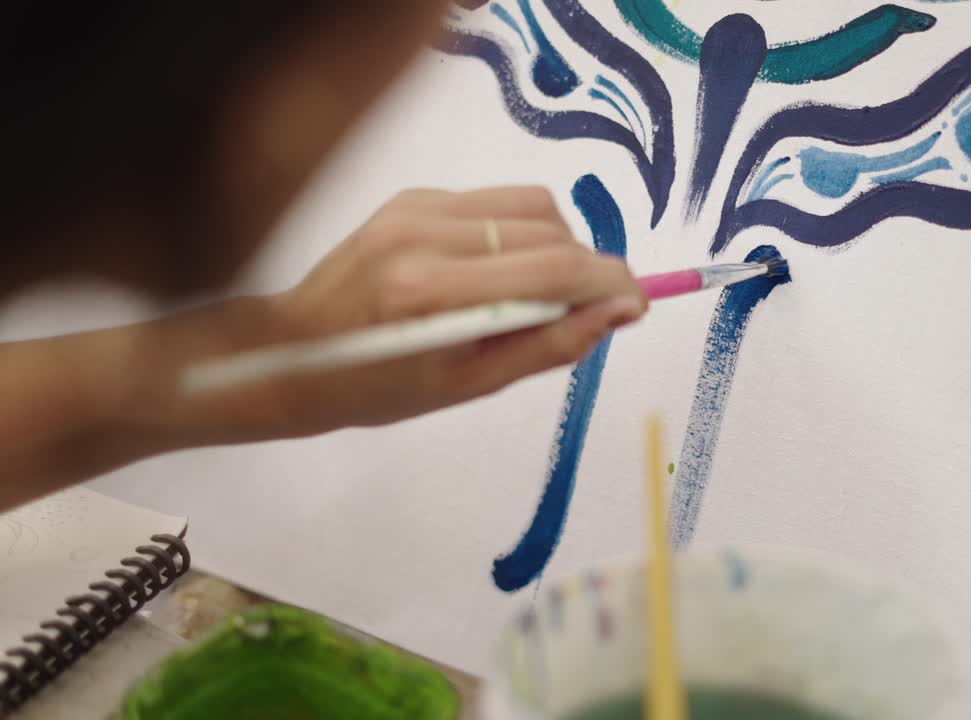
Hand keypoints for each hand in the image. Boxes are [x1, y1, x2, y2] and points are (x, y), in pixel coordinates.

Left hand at [259, 186, 646, 434]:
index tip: (638, 305)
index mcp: (432, 294)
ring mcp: (416, 206)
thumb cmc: (380, 389)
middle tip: (593, 311)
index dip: (609, 283)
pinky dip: (518, 235)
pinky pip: (497, 203)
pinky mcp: (412, 194)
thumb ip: (551, 344)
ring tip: (541, 294)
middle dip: (588, 270)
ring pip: (532, 207)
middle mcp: (424, 234)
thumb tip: (620, 312)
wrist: (294, 353)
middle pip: (550, 232)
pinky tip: (496, 272)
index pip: (551, 270)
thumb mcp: (471, 385)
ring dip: (559, 247)